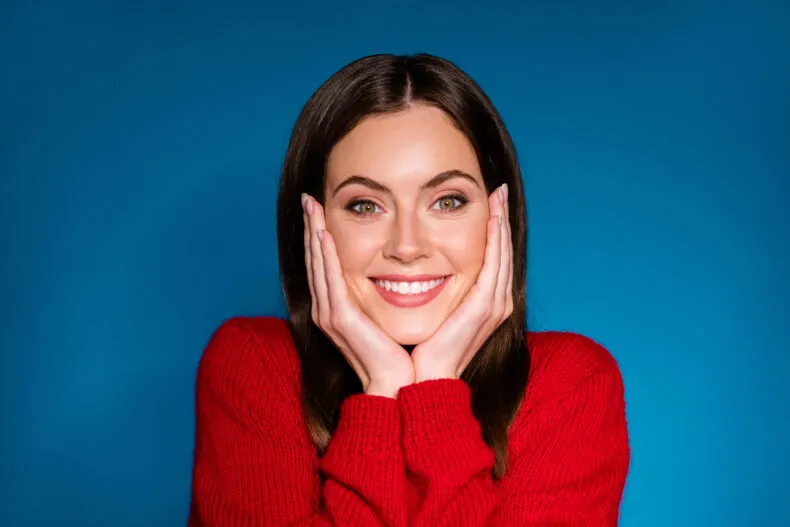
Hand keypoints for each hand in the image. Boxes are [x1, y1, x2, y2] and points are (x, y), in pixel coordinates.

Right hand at [302, 194, 413, 397]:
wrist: (396, 383)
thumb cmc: (395, 353)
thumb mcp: (384, 317)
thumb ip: (379, 296)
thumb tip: (395, 274)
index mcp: (336, 308)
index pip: (323, 264)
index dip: (319, 236)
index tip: (320, 210)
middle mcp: (326, 309)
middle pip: (314, 259)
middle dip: (311, 227)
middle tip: (309, 198)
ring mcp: (329, 314)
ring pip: (318, 264)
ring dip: (314, 232)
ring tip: (312, 206)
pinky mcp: (339, 318)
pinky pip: (330, 280)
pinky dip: (326, 255)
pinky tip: (324, 234)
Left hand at [410, 184, 512, 381]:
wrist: (423, 378)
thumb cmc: (424, 348)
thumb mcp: (434, 311)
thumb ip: (438, 290)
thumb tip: (420, 270)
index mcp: (486, 303)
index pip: (494, 257)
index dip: (494, 228)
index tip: (489, 201)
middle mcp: (497, 301)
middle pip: (503, 250)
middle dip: (501, 217)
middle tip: (498, 188)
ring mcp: (494, 304)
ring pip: (502, 252)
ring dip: (501, 221)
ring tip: (497, 194)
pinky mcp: (485, 306)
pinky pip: (494, 264)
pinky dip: (495, 238)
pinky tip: (492, 218)